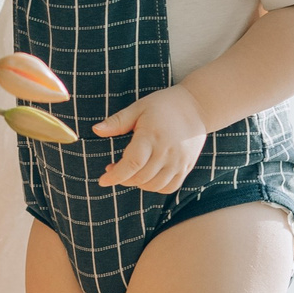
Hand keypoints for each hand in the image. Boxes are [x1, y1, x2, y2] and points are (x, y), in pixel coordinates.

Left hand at [93, 86, 207, 193]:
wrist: (197, 106)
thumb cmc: (164, 105)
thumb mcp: (138, 107)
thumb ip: (117, 121)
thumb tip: (96, 130)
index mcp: (152, 136)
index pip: (132, 164)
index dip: (116, 176)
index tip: (103, 180)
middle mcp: (166, 152)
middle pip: (140, 177)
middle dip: (123, 178)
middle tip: (113, 168)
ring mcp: (179, 161)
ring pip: (154, 186)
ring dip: (138, 183)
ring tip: (130, 171)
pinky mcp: (186, 166)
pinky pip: (169, 187)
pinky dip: (155, 187)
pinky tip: (147, 176)